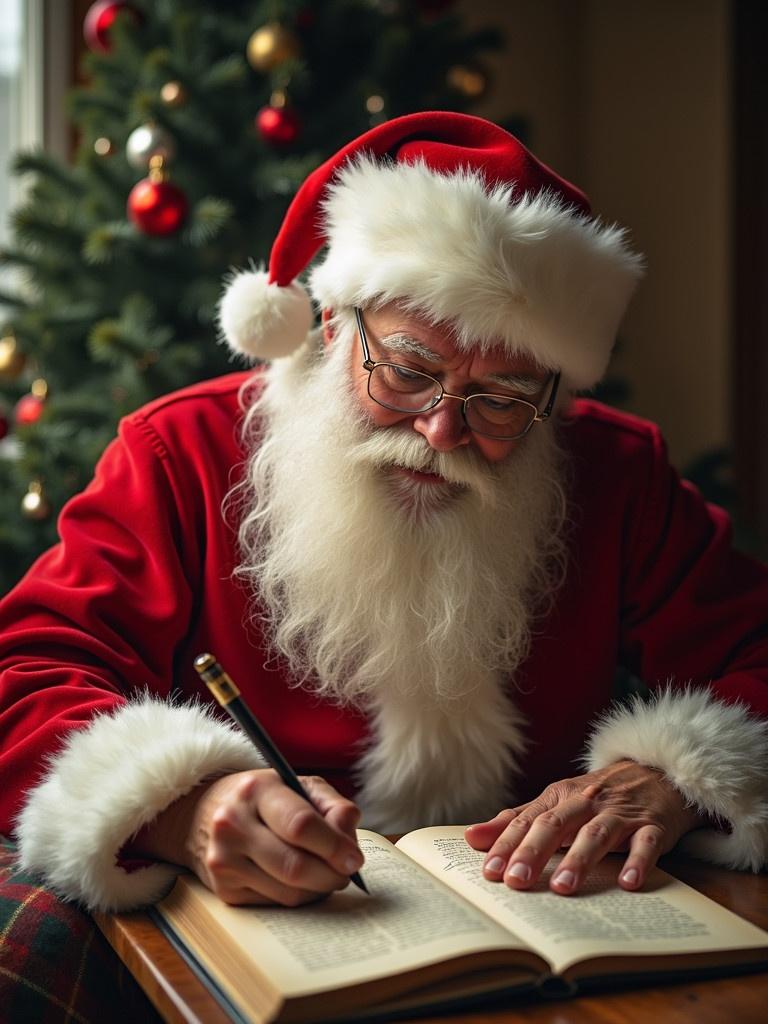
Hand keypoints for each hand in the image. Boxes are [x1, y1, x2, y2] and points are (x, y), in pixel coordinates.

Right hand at [133, 769, 363, 905]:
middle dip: (331, 875)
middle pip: (295, 866)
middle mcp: (232, 824)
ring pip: (288, 893)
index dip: (333, 846)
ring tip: (325, 874)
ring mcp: (223, 860)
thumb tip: (349, 839)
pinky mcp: (222, 889)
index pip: (300, 825)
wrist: (204, 813)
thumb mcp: (298, 786)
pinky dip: (297, 897)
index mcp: (256, 790)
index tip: (354, 858)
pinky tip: (299, 881)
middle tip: (346, 872)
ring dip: (317, 890)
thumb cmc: (264, 799)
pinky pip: (274, 905)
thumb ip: (332, 805)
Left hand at [465, 760, 704, 895]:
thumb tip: (471, 837)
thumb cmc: (597, 796)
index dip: (506, 845)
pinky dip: (638, 861)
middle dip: (533, 852)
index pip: (527, 821)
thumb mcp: (556, 803)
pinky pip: (646, 843)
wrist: (656, 772)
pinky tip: (628, 882)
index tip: (489, 872)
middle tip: (516, 882)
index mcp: (559, 797)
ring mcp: (620, 814)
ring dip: (579, 860)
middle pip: (555, 825)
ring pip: (596, 834)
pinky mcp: (653, 826)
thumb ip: (516, 820)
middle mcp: (586, 802)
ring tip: (562, 888)